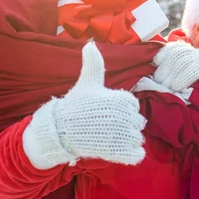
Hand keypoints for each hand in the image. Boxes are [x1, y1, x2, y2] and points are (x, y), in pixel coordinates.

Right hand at [23, 42, 145, 168]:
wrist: (61, 130)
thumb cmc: (76, 105)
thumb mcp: (87, 82)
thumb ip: (94, 64)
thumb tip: (90, 44)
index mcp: (123, 99)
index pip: (133, 106)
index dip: (121, 110)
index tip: (106, 111)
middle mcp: (126, 116)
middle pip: (138, 123)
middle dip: (125, 125)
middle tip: (105, 126)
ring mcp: (124, 135)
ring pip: (138, 139)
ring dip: (128, 140)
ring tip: (109, 138)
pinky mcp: (121, 153)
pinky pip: (137, 155)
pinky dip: (132, 154)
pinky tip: (120, 151)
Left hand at [153, 41, 198, 118]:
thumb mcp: (191, 83)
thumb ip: (179, 76)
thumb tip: (157, 77)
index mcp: (193, 55)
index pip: (174, 47)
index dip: (162, 54)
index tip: (154, 66)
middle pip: (176, 53)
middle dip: (164, 67)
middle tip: (158, 82)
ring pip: (183, 59)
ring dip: (171, 74)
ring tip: (166, 86)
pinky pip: (194, 68)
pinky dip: (183, 77)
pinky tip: (177, 87)